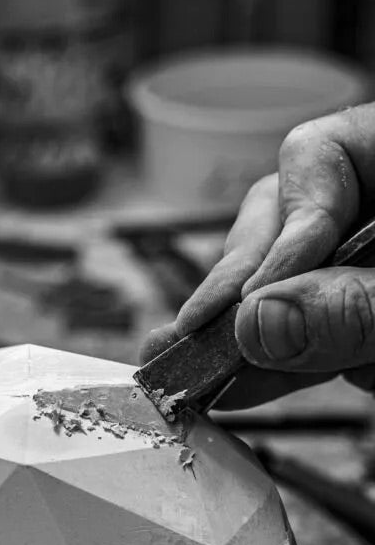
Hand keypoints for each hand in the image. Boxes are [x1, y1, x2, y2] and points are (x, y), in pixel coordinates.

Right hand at [141, 103, 374, 408]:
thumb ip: (355, 307)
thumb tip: (258, 324)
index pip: (316, 157)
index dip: (279, 228)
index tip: (253, 302)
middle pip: (283, 218)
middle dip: (242, 281)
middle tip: (199, 332)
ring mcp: (365, 263)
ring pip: (286, 283)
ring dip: (242, 333)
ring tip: (187, 364)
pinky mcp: (365, 317)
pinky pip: (314, 334)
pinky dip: (277, 366)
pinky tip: (237, 386)